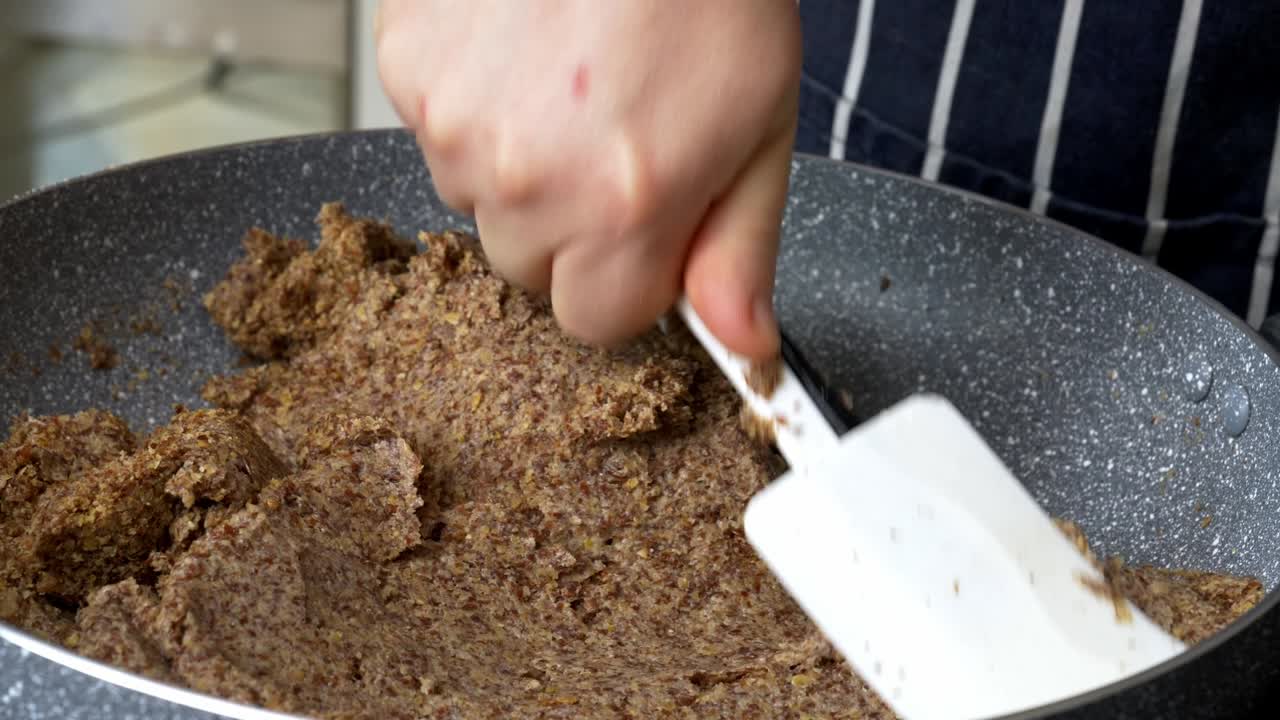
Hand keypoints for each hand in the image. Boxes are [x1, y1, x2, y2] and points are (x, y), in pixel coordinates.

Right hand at [376, 0, 800, 360]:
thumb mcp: (760, 127)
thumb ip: (740, 250)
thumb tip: (742, 347)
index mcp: (624, 205)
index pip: (594, 322)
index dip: (626, 277)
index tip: (645, 225)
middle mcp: (527, 177)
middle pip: (530, 267)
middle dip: (571, 225)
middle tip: (611, 136)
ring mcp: (454, 120)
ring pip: (478, 198)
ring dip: (518, 163)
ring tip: (568, 81)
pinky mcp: (408, 68)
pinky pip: (436, 129)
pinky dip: (474, 103)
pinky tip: (523, 50)